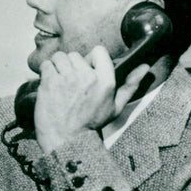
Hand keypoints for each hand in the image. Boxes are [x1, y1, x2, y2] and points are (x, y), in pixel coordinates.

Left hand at [34, 46, 150, 151]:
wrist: (66, 139)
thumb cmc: (90, 124)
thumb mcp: (116, 107)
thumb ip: (130, 85)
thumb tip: (145, 67)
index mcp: (106, 81)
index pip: (98, 51)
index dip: (90, 58)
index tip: (86, 69)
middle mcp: (87, 77)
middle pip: (75, 55)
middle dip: (71, 65)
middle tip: (70, 82)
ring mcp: (67, 78)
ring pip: (59, 57)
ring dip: (57, 67)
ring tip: (59, 82)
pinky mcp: (50, 82)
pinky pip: (46, 65)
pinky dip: (45, 72)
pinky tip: (49, 85)